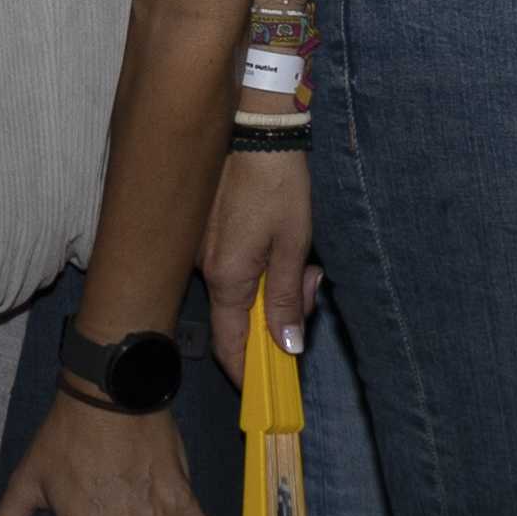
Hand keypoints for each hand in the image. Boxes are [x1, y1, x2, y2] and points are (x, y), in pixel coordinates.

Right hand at [198, 147, 315, 379]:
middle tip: (314, 287)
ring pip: (238, 291)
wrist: (255, 126)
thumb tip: (287, 346)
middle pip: (240, 317)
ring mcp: (201, 249)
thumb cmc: (278, 183)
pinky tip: (282, 244)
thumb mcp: (295, 243)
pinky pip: (231, 267)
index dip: (247, 373)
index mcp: (227, 277)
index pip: (229, 345)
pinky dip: (259, 267)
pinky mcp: (205, 231)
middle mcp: (206, 268)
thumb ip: (289, 297)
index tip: (267, 389)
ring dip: (274, 287)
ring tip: (306, 260)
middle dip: (279, 316)